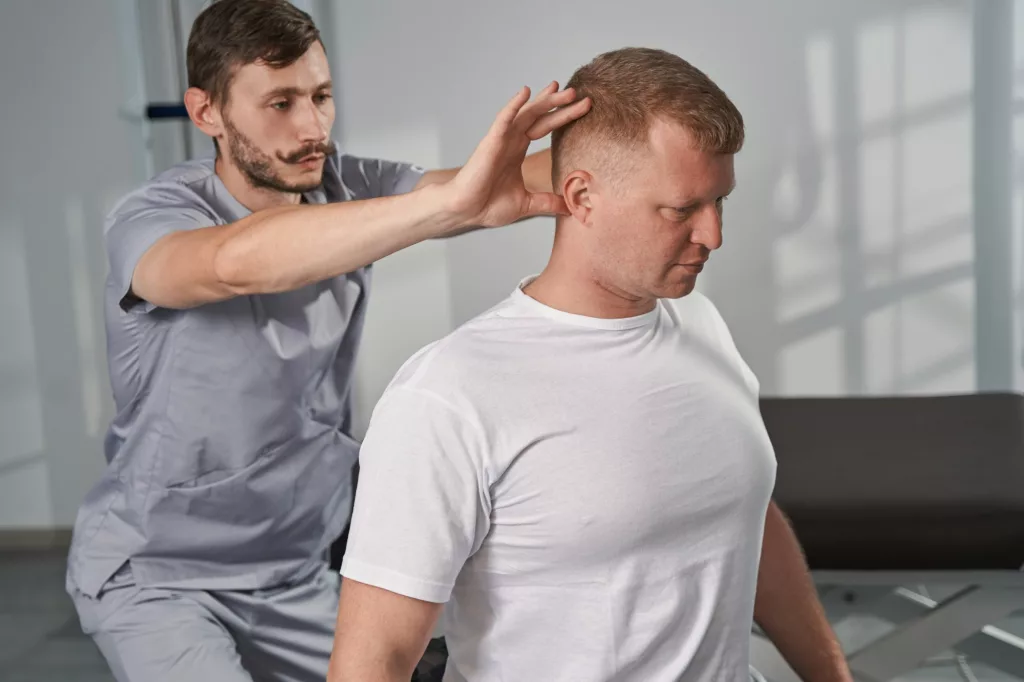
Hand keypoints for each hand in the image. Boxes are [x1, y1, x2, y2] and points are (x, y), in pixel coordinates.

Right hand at [442, 82, 590, 230]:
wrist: (466, 211)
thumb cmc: (488, 206)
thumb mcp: (527, 204)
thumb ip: (548, 202)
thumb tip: (569, 207)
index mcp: (518, 150)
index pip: (545, 127)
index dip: (563, 116)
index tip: (582, 106)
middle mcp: (511, 140)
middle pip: (539, 116)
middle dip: (559, 104)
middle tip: (579, 93)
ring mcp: (501, 139)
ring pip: (526, 113)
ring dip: (544, 101)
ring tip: (561, 89)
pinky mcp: (490, 143)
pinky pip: (504, 119)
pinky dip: (514, 105)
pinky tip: (525, 92)